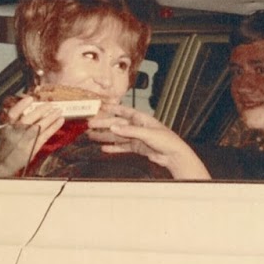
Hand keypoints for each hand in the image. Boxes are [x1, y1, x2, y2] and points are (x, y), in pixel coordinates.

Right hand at [3, 94, 70, 158]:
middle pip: (29, 119)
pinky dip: (53, 127)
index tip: (30, 99)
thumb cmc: (3, 147)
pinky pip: (45, 135)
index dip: (21, 106)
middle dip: (41, 111)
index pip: (13, 114)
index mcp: (7, 128)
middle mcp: (15, 134)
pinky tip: (60, 121)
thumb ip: (14, 122)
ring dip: (51, 117)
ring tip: (58, 111)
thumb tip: (29, 110)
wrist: (1, 164)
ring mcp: (25, 141)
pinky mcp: (32, 148)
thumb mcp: (4, 131)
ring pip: (39, 126)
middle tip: (50, 105)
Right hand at [87, 105, 211, 179]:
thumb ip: (130, 131)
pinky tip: (104, 148)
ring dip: (105, 136)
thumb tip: (114, 126)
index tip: (100, 107)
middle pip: (117, 124)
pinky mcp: (136, 148)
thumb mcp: (147, 133)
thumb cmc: (167, 140)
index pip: (124, 111)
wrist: (174, 156)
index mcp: (141, 118)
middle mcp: (137, 126)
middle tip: (90, 125)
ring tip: (92, 136)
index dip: (112, 108)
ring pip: (117, 136)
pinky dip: (113, 148)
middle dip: (103, 124)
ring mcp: (136, 137)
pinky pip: (121, 147)